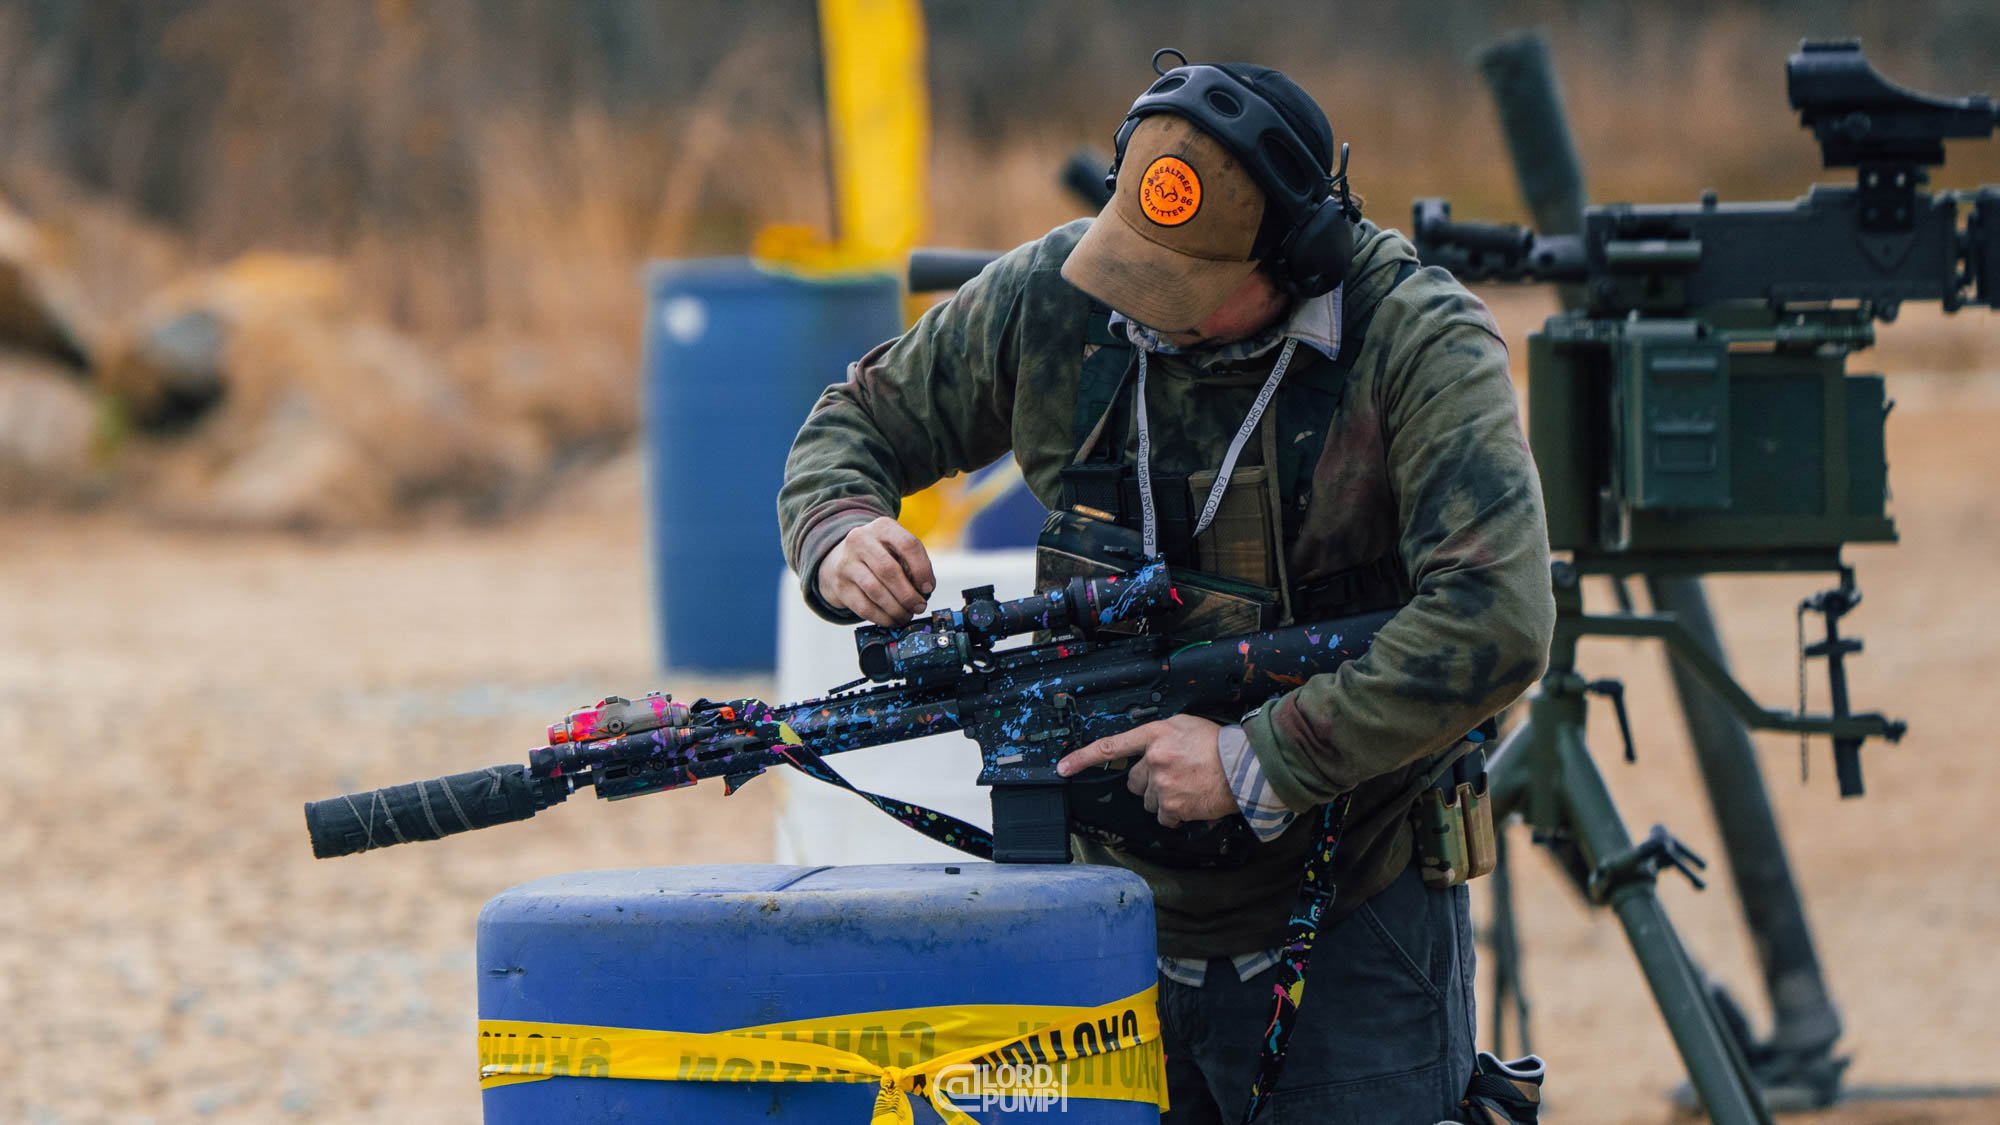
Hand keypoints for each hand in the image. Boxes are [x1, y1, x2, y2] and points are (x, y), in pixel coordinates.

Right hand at [817, 517, 936, 626]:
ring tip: (907, 615)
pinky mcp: (840, 585)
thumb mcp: (895, 547)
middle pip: (889, 570)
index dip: (922, 569)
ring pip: (876, 591)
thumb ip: (911, 563)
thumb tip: (923, 591)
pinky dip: (882, 617)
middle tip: (919, 607)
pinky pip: (863, 606)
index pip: (907, 545)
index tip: (928, 588)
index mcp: (882, 527)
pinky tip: (892, 620)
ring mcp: (847, 562)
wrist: (842, 558)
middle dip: (908, 594)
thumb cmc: (880, 555)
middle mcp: (861, 540)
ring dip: (896, 609)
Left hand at [1055, 715, 1237, 827]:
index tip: (1062, 768)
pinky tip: (1191, 801)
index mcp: (1154, 735)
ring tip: (1187, 786)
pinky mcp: (1173, 806)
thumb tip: (1148, 747)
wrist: (1244, 766)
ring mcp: (1163, 784)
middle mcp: (1154, 759)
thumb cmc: (1219, 744)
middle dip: (1148, 781)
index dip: (1082, 758)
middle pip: (1133, 781)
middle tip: (1172, 775)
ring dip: (1162, 797)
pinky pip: (1164, 816)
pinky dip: (1175, 813)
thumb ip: (1160, 734)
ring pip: (1148, 800)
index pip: (1110, 747)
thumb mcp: (1185, 724)